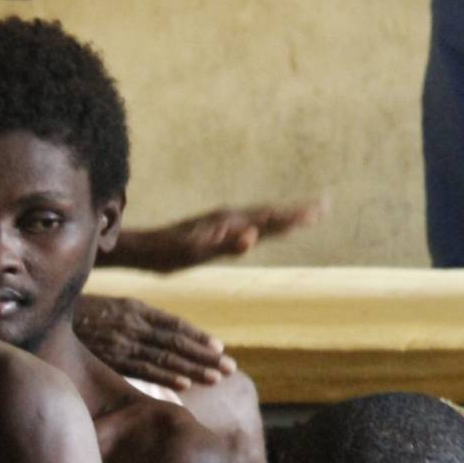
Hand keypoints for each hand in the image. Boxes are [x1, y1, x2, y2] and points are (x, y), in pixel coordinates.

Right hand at [73, 294, 234, 389]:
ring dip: (192, 368)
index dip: (198, 337)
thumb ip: (137, 321)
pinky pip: (140, 368)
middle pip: (175, 341)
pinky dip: (163, 376)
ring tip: (216, 378)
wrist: (45, 318)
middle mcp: (132, 324)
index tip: (220, 348)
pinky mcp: (108, 357)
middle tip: (230, 368)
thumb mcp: (112, 309)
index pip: (174, 325)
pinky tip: (184, 384)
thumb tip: (161, 335)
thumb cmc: (81, 316)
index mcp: (135, 309)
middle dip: (204, 355)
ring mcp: (121, 341)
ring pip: (164, 356)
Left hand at [117, 199, 324, 271]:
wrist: (140, 248)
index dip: (294, 217)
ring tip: (301, 215)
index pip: (269, 219)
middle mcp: (228, 217)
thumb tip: (252, 236)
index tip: (319, 211)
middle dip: (295, 212)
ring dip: (282, 215)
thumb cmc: (166, 255)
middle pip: (269, 213)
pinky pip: (247, 223)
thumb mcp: (195, 253)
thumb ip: (224, 246)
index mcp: (229, 222)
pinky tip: (263, 227)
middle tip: (323, 207)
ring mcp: (221, 222)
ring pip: (259, 217)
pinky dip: (263, 222)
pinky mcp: (214, 228)